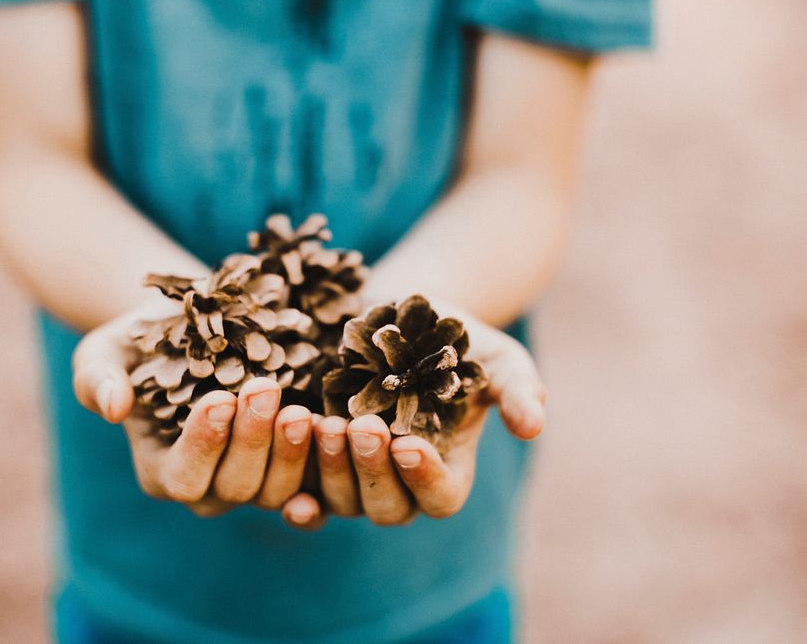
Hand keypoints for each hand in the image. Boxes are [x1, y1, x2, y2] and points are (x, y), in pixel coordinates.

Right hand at [71, 305, 319, 525]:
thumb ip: (97, 379)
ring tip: (299, 407)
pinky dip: (324, 465)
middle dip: (251, 440)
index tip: (218, 399)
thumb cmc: (138, 341)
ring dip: (291, 451)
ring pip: (278, 489)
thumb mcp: (104, 351)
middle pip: (235, 488)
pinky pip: (314, 482)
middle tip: (265, 390)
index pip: (182, 477)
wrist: (191, 325)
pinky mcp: (291, 461)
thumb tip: (114, 407)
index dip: (203, 444)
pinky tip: (333, 434)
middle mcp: (210, 486)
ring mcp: (255, 477)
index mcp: (163, 470)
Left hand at [311, 300, 546, 525]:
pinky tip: (286, 469)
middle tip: (363, 428)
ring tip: (326, 423)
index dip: (424, 479)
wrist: (398, 311)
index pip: (441, 497)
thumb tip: (534, 425)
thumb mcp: (497, 358)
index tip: (408, 443)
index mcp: (448, 469)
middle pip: (387, 508)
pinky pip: (301, 487)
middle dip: (373, 472)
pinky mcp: (314, 455)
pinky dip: (293, 487)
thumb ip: (519, 390)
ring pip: (341, 499)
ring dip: (332, 468)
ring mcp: (353, 472)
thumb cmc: (458, 339)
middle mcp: (399, 481)